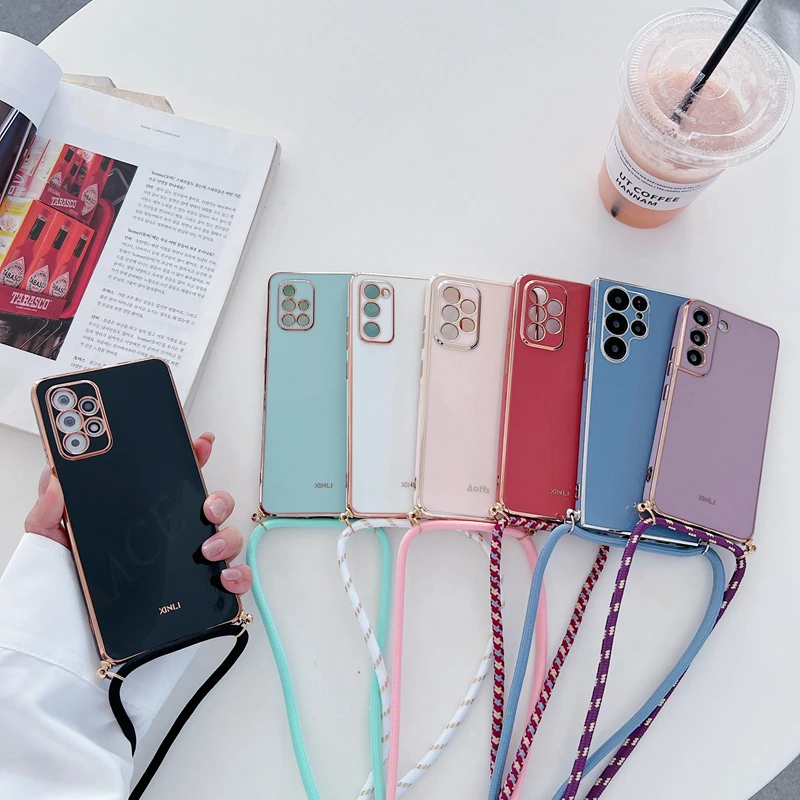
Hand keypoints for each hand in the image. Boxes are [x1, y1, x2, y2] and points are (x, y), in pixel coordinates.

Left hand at [24, 432, 252, 594]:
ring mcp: (189, 565)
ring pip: (226, 538)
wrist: (70, 642)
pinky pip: (232, 581)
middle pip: (211, 505)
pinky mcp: (200, 595)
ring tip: (207, 548)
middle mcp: (172, 538)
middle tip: (206, 505)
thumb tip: (56, 479)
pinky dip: (238, 576)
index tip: (199, 442)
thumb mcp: (50, 542)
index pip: (174, 480)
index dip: (192, 456)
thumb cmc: (66, 589)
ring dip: (226, 537)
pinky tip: (224, 577)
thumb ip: (49, 510)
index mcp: (143, 517)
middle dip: (218, 498)